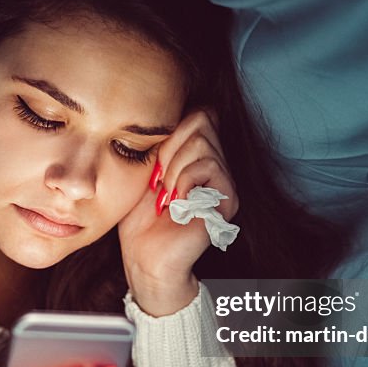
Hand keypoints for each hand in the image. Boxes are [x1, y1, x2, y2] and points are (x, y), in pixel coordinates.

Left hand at [117, 108, 237, 315]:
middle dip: (170, 146)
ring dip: (173, 168)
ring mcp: (225, 182)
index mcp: (199, 155)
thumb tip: (173, 109)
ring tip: (166, 194)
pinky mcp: (228, 200)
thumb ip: (163, 140)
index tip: (154, 162)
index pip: (199, 112)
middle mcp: (217, 165)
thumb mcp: (146, 167)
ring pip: (202, 142)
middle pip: (202, 119)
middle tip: (158, 179)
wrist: (145, 257)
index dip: (172, 128)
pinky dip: (184, 180)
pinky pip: (208, 166)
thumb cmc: (140, 217)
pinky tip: (176, 202)